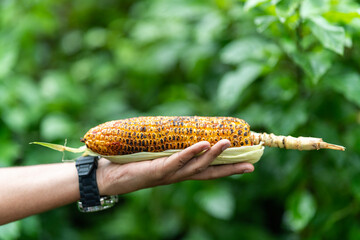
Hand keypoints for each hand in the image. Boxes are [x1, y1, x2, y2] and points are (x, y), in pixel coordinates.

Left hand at [97, 139, 254, 195]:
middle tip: (251, 164)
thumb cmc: (131, 162)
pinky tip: (204, 144)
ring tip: (229, 144)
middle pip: (209, 172)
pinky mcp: (158, 170)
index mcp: (179, 170)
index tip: (246, 164)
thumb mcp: (155, 152)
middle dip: (230, 169)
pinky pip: (178, 160)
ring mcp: (169, 173)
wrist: (109, 176)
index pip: (207, 170)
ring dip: (214, 155)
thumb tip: (177, 126)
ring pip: (197, 166)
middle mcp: (178, 175)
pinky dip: (191, 153)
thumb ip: (168, 143)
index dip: (227, 168)